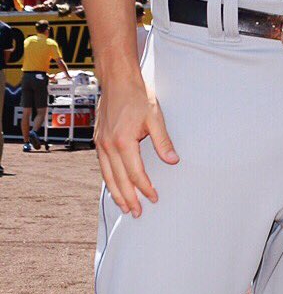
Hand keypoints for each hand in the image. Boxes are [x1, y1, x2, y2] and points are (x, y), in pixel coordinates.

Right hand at [94, 74, 177, 217]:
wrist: (118, 81)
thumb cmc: (137, 96)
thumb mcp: (155, 116)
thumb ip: (163, 141)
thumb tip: (173, 160)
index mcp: (123, 142)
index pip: (135, 173)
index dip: (145, 188)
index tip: (153, 197)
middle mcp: (108, 147)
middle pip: (119, 180)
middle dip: (129, 198)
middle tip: (138, 212)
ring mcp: (101, 145)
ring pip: (107, 177)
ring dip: (116, 194)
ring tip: (125, 207)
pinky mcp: (98, 141)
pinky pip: (103, 167)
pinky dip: (109, 180)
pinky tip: (114, 186)